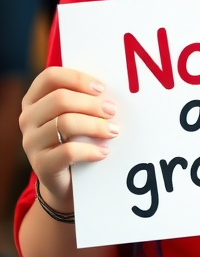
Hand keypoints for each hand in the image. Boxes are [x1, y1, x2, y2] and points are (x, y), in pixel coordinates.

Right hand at [19, 67, 119, 211]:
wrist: (67, 179)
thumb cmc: (76, 138)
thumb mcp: (78, 115)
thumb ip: (86, 99)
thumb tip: (113, 89)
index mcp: (34, 100)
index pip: (50, 77)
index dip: (77, 78)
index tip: (101, 88)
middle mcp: (28, 118)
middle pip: (60, 99)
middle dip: (92, 104)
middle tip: (112, 111)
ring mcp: (31, 142)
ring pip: (66, 123)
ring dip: (96, 126)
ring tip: (113, 131)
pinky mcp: (41, 164)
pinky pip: (68, 151)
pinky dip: (91, 150)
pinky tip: (104, 151)